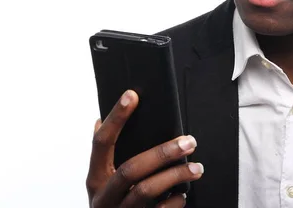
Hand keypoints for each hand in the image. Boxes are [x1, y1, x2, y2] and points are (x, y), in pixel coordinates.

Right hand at [86, 90, 202, 206]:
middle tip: (189, 141)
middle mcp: (103, 198)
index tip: (132, 95)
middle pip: (131, 169)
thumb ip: (104, 155)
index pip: (101, 142)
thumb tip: (99, 121)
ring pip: (146, 192)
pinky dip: (174, 202)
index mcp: (95, 178)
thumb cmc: (112, 204)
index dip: (116, 118)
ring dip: (176, 176)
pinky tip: (184, 194)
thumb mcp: (103, 181)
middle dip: (162, 153)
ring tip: (197, 168)